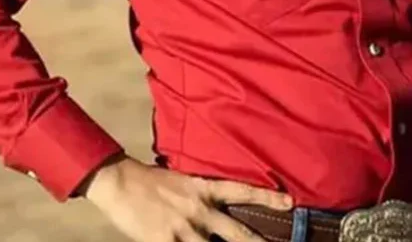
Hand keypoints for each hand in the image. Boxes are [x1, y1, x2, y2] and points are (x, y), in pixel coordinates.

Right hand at [83, 155, 292, 241]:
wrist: (121, 181)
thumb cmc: (151, 180)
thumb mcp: (183, 181)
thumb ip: (203, 194)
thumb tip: (220, 206)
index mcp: (203, 188)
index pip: (241, 190)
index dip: (266, 197)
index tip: (290, 202)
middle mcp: (199, 209)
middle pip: (236, 232)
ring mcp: (184, 229)